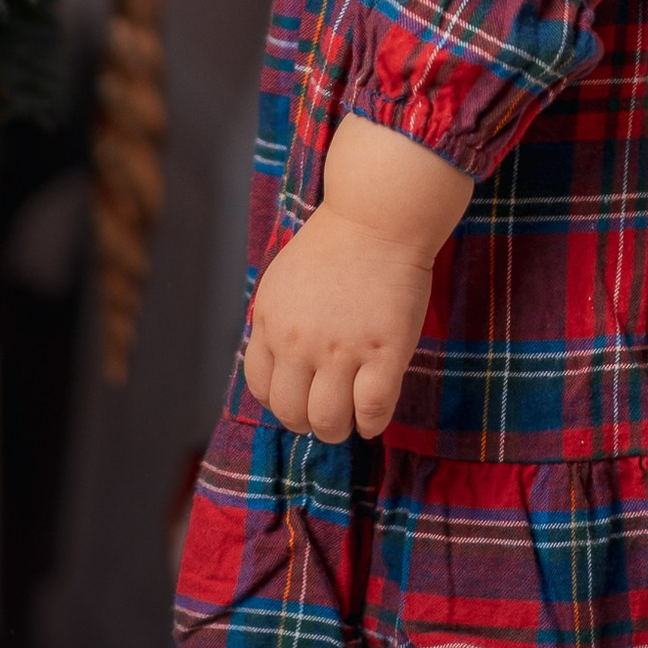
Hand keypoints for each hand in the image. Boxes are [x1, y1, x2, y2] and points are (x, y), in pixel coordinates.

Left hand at [241, 115, 472, 442]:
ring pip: (329, 421)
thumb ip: (278, 326)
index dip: (282, 401)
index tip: (301, 397)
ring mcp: (342, 349)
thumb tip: (281, 373)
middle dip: (307, 422)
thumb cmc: (335, 247)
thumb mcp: (283, 284)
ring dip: (338, 429)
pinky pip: (373, 410)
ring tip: (349, 419)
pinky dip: (372, 423)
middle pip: (291, 413)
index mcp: (270, 325)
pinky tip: (374, 416)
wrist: (378, 217)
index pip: (262, 389)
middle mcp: (299, 343)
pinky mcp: (384, 351)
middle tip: (325, 413)